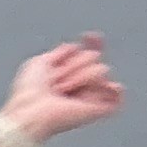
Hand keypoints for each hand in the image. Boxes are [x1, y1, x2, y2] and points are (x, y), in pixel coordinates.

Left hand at [0, 37, 122, 146]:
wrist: (30, 111)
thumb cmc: (29, 92)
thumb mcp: (38, 63)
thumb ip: (58, 52)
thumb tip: (76, 46)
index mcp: (70, 74)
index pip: (90, 53)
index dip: (93, 42)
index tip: (88, 36)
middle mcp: (82, 84)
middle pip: (93, 56)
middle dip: (74, 64)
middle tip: (56, 82)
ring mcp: (91, 96)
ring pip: (102, 69)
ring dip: (79, 77)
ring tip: (63, 91)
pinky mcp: (99, 110)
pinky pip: (117, 94)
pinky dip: (112, 89)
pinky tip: (100, 88)